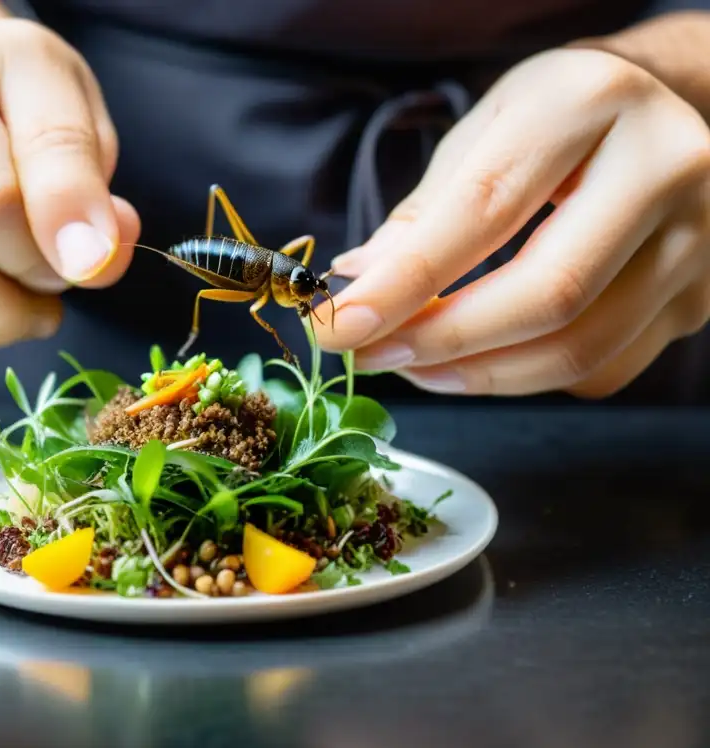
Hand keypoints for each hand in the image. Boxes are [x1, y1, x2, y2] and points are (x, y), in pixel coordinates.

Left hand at [316, 47, 709, 397]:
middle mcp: (663, 170)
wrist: (666, 113)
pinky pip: (599, 371)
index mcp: (593, 104)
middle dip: (440, 341)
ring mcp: (696, 242)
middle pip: (545, 296)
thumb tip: (360, 286)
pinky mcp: (698, 301)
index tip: (339, 326)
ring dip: (476, 374)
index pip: (484, 213)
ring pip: (576, 349)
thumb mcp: (484, 130)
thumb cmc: (559, 120)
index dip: (403, 283)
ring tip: (413, 364)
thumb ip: (424, 212)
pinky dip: (523, 378)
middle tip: (371, 355)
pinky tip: (477, 361)